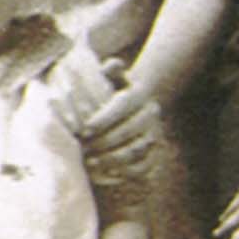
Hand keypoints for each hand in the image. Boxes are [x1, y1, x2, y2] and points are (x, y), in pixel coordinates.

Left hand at [82, 61, 161, 185]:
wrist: (137, 106)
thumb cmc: (114, 91)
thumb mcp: (111, 78)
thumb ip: (109, 71)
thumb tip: (113, 64)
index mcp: (140, 94)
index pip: (123, 106)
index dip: (104, 118)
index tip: (84, 129)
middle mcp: (151, 114)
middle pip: (129, 131)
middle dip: (103, 142)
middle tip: (83, 149)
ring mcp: (154, 135)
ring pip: (136, 150)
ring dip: (111, 159)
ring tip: (90, 163)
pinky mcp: (155, 154)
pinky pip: (143, 167)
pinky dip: (125, 173)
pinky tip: (105, 174)